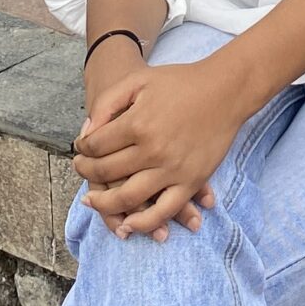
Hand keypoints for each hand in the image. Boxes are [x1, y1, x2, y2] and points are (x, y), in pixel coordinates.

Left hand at [73, 54, 250, 243]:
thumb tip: (87, 133)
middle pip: (106, 172)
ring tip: (92, 201)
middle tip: (80, 169)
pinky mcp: (190, 182)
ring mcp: (172, 170)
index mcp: (137, 123)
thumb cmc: (179, 82)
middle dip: (86, 172)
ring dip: (103, 204)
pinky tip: (127, 224)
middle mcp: (152, 150)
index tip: (80, 148)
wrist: (224, 90)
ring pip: (128, 198)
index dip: (82, 148)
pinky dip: (143, 223)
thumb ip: (108, 103)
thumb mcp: (138, 81)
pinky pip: (163, 211)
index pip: (95, 146)